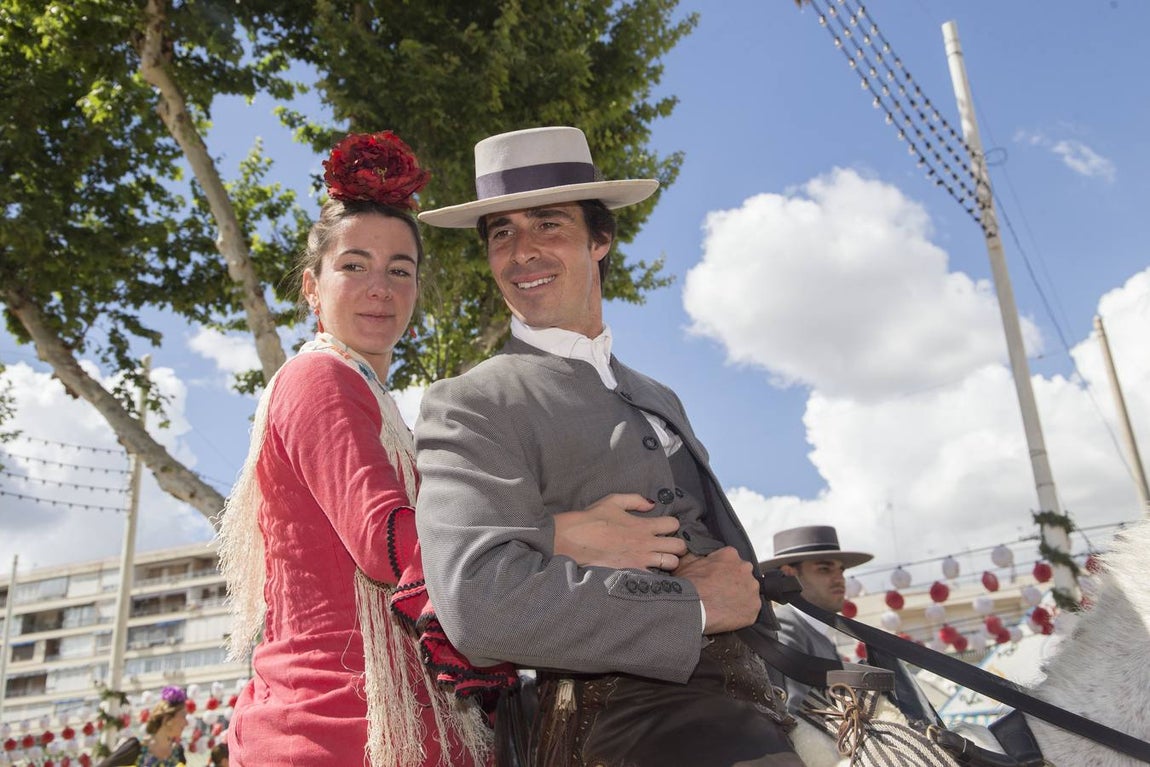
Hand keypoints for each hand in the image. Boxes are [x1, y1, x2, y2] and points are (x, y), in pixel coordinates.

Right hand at [554, 493, 686, 569]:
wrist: (575, 539)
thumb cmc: (592, 519)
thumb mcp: (613, 501)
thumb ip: (635, 500)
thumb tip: (651, 504)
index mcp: (643, 525)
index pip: (674, 524)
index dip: (672, 525)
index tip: (664, 527)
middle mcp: (646, 543)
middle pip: (679, 546)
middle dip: (677, 545)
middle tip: (667, 545)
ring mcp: (641, 560)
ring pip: (671, 564)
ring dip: (669, 561)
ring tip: (660, 559)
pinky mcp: (632, 573)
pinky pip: (655, 578)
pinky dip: (656, 576)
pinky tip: (649, 572)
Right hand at [674, 547, 759, 633]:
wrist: (693, 608)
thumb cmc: (689, 586)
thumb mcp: (686, 562)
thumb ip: (697, 555)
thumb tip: (696, 555)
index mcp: (730, 555)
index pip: (730, 559)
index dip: (722, 569)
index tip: (716, 577)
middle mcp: (745, 568)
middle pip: (742, 574)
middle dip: (734, 582)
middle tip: (720, 591)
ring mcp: (752, 588)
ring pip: (748, 592)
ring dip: (739, 597)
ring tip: (724, 604)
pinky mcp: (754, 607)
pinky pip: (750, 609)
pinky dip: (742, 612)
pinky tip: (728, 614)